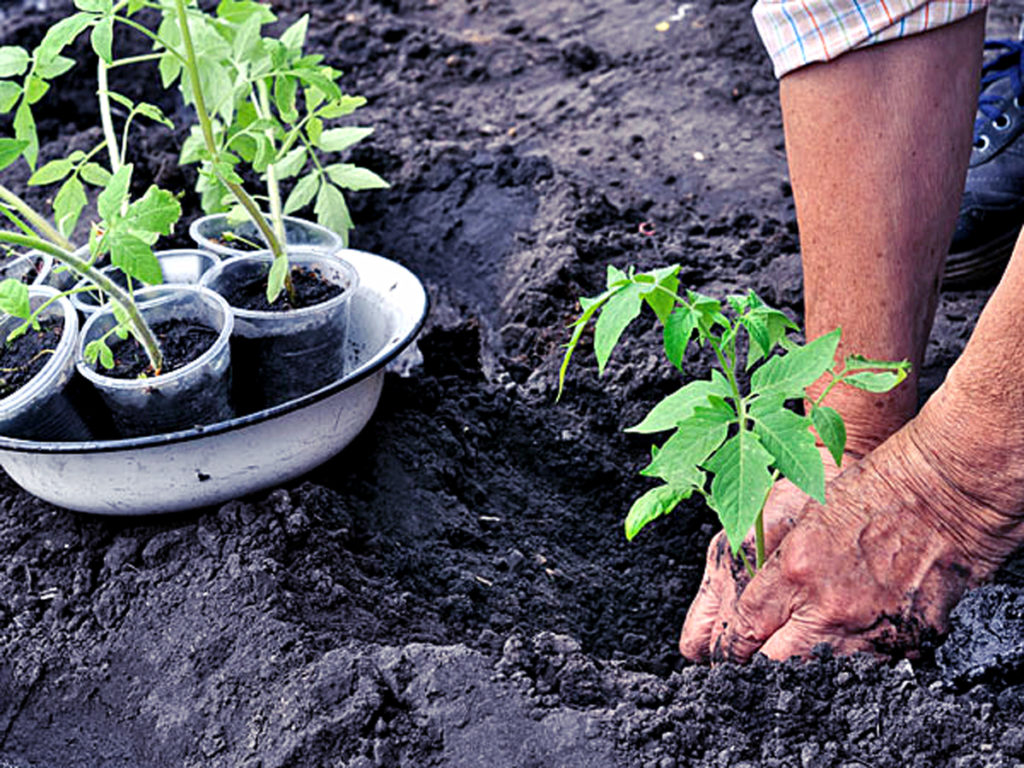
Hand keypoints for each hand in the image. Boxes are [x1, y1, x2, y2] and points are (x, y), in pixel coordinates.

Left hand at [703, 396, 1023, 661]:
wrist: (943, 492)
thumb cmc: (870, 491)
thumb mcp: (800, 514)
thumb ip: (767, 562)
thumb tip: (750, 605)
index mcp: (795, 569)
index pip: (744, 629)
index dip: (731, 647)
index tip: (728, 651)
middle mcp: (829, 606)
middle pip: (776, 666)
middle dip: (760, 667)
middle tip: (758, 661)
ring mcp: (872, 628)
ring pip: (821, 674)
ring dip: (808, 665)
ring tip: (807, 647)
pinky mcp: (910, 640)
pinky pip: (870, 667)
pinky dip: (856, 659)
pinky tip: (854, 638)